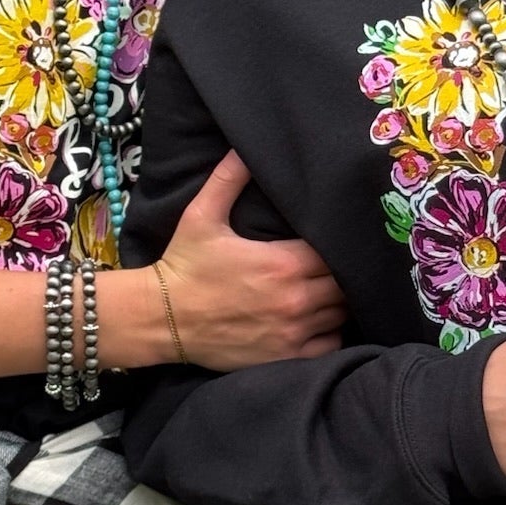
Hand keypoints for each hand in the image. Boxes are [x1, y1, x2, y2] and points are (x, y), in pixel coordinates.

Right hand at [156, 152, 345, 369]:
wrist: (160, 318)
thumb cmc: (183, 266)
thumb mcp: (202, 215)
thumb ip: (229, 179)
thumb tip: (243, 148)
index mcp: (283, 263)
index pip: (335, 252)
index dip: (339, 245)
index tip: (334, 241)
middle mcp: (295, 298)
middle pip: (346, 284)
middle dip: (343, 274)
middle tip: (333, 267)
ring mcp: (293, 332)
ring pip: (341, 314)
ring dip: (338, 302)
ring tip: (328, 291)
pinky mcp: (286, 356)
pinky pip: (330, 344)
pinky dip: (330, 333)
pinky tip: (319, 322)